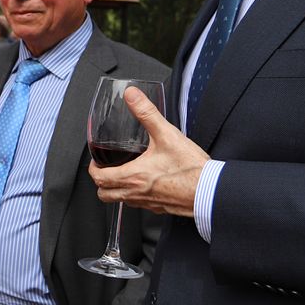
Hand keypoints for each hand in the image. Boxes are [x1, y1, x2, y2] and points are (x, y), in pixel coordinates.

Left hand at [88, 87, 205, 217]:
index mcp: (133, 177)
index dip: (93, 168)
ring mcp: (148, 203)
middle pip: (105, 195)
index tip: (97, 161)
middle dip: (102, 182)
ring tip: (125, 175)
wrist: (210, 191)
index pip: (99, 178)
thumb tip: (132, 96)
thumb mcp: (166, 135)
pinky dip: (136, 196)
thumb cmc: (191, 169)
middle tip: (106, 170)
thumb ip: (147, 113)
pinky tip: (147, 183)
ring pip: (122, 202)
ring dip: (118, 191)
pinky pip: (140, 205)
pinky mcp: (160, 208)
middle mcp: (137, 194)